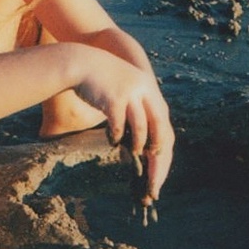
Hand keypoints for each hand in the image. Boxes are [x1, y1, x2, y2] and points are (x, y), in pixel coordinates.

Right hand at [72, 48, 173, 199]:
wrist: (82, 61)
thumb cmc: (102, 85)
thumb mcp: (126, 98)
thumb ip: (136, 120)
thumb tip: (140, 154)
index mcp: (152, 95)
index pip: (166, 131)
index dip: (164, 158)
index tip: (158, 181)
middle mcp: (146, 92)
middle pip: (160, 132)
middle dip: (159, 164)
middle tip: (153, 187)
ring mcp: (131, 93)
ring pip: (142, 128)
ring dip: (138, 148)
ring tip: (131, 158)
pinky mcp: (114, 96)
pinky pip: (119, 123)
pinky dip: (117, 136)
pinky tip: (112, 142)